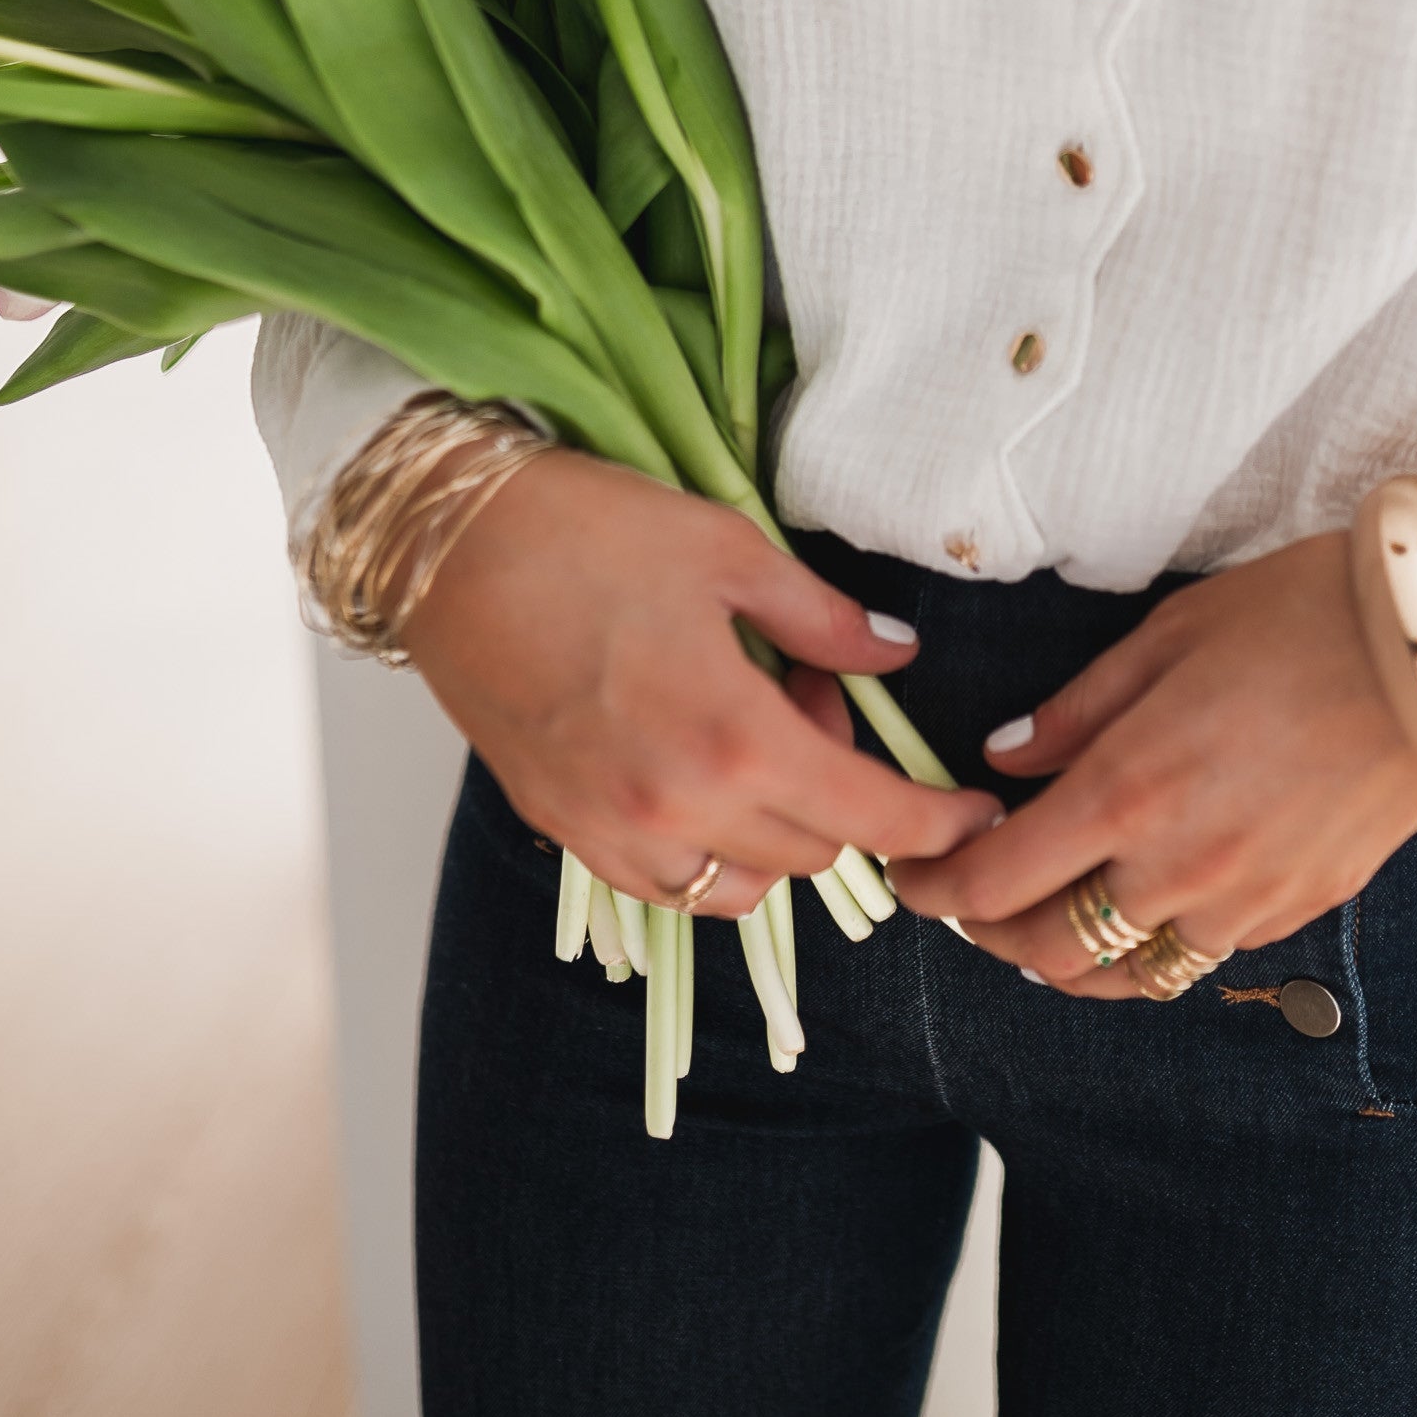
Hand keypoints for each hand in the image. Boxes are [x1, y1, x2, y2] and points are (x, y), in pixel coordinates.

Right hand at [403, 451, 1003, 916]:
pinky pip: (666, 884)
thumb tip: (895, 655)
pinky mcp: (562, 829)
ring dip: (776, 830)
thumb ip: (824, 619)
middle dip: (842, 787)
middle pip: (812, 854)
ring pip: (741, 884)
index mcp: (731, 738)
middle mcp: (674, 810)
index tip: (971, 821)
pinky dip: (707, 851)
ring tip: (752, 733)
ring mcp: (611, 832)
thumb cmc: (587, 532)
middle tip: (811, 690)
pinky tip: (697, 770)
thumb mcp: (729, 551)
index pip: (868, 817)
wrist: (444, 546)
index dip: (935, 826)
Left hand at [886, 532, 1416, 993]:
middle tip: (968, 896)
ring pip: (1121, 976)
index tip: (910, 874)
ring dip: (1064, 956)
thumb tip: (1006, 758)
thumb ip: (1078, 709)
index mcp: (1128, 790)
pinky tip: (1138, 905)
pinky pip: (1196, 958)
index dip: (934, 888)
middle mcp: (1178, 867)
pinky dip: (1146, 949)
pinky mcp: (1298, 910)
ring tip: (1042, 916)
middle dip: (987, 931)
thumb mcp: (1167, 635)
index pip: (994, 879)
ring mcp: (1243, 901)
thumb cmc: (1300, 616)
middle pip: (1045, 949)